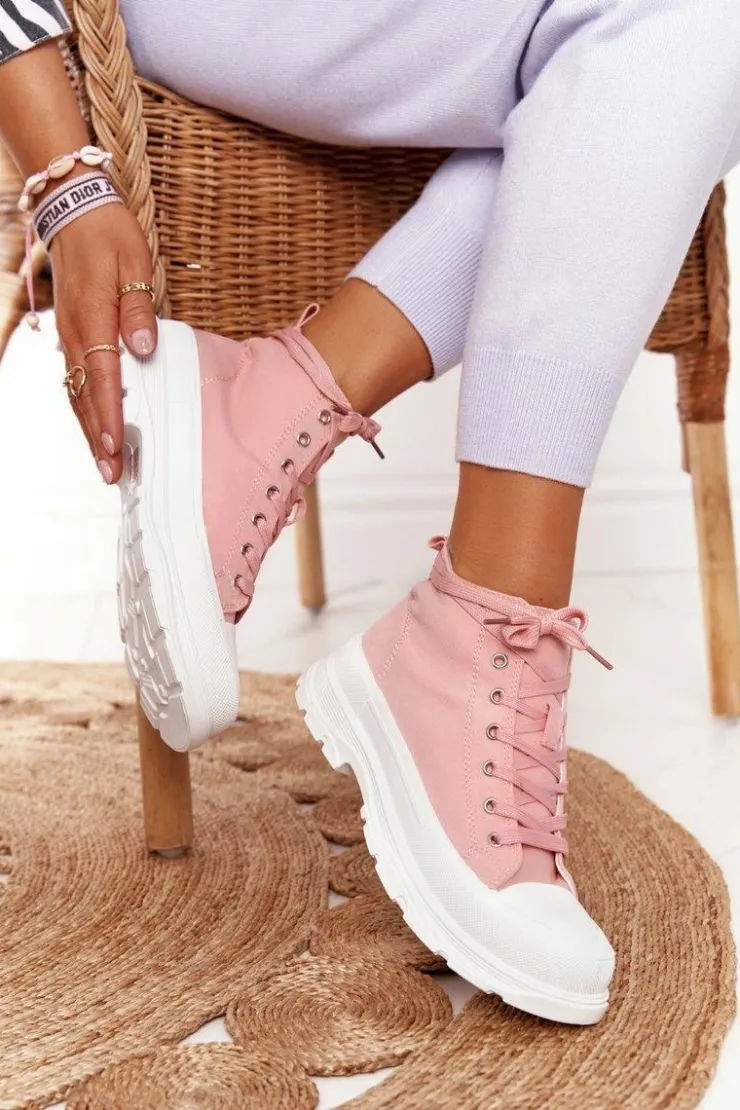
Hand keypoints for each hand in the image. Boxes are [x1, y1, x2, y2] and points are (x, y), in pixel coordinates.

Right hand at [51, 201, 157, 483]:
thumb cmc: (110, 236)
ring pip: (76, 392)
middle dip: (96, 437)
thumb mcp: (134, 264)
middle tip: (111, 474)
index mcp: (93, 317)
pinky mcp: (70, 334)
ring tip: (105, 462)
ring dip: (89, 428)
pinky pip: (75, 379)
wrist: (75, 210)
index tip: (114, 447)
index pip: (101, 377)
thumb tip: (144, 349)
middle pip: (83, 395)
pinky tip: (95, 426)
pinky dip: (85, 407)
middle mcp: (74, 333)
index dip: (107, 415)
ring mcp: (68, 335)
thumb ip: (139, 309)